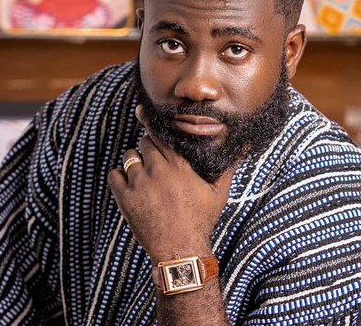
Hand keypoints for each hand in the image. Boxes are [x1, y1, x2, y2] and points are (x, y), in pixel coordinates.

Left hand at [107, 105, 234, 261]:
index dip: (151, 122)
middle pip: (145, 143)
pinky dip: (119, 176)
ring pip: (130, 157)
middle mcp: (158, 170)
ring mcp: (140, 183)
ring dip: (135, 162)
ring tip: (144, 175)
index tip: (142, 111)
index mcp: (180, 165)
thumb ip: (229, 166)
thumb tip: (246, 145)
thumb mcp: (219, 192)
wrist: (180, 250)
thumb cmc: (201, 220)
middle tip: (155, 161)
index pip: (161, 133)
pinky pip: (114, 174)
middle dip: (149, 148)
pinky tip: (129, 183)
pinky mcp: (125, 197)